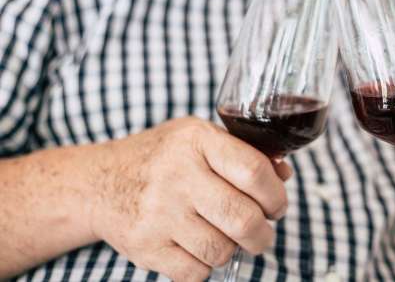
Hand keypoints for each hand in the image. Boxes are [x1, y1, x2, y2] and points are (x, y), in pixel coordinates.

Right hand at [89, 118, 291, 280]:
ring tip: (228, 239)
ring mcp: (158, 213)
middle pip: (243, 218)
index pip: (253, 171)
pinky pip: (195, 272)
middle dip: (263, 234)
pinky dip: (205, 267)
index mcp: (197, 141)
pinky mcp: (145, 246)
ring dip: (233, 250)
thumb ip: (244, 152)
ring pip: (222, 249)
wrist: (99, 182)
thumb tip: (284, 174)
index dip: (276, 195)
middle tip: (261, 234)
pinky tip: (200, 249)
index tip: (277, 206)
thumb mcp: (200, 138)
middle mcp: (177, 175)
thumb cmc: (163, 158)